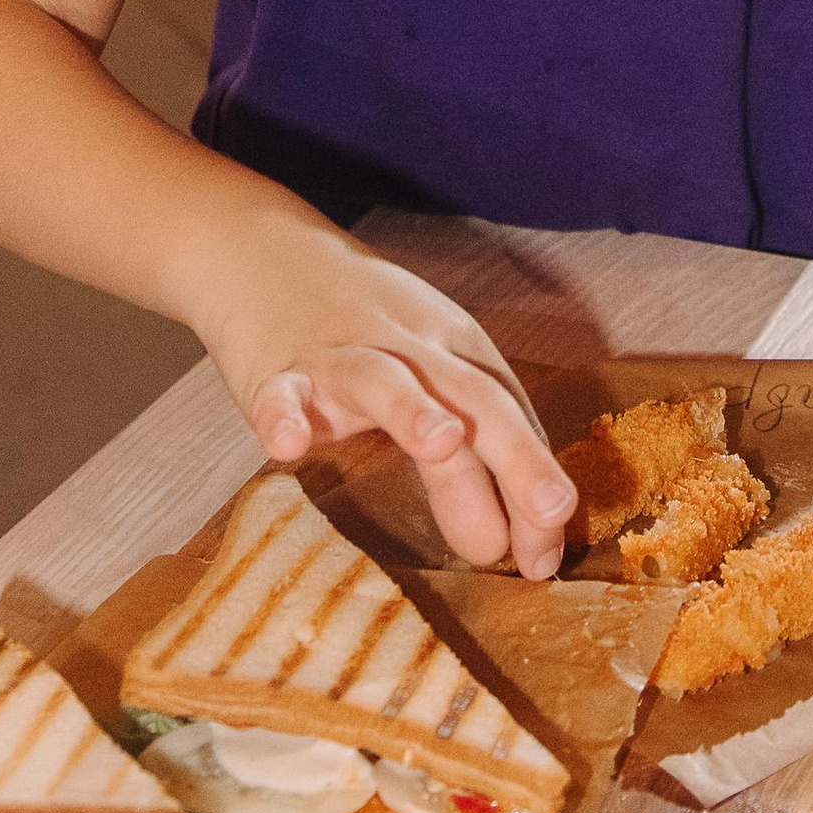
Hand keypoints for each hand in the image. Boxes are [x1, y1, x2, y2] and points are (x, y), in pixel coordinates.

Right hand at [191, 216, 576, 578]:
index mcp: (457, 353)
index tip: (548, 558)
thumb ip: (473, 444)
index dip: (536, 482)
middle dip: (517, 458)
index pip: (510, 420)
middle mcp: (412, 348)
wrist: (262, 254)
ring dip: (414, 409)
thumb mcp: (432, 369)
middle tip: (550, 516)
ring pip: (384, 379)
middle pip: (473, 399)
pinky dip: (283, 415)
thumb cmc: (363, 329)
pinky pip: (280, 393)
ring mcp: (341, 355)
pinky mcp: (277, 368)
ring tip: (441, 442)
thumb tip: (524, 538)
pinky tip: (286, 446)